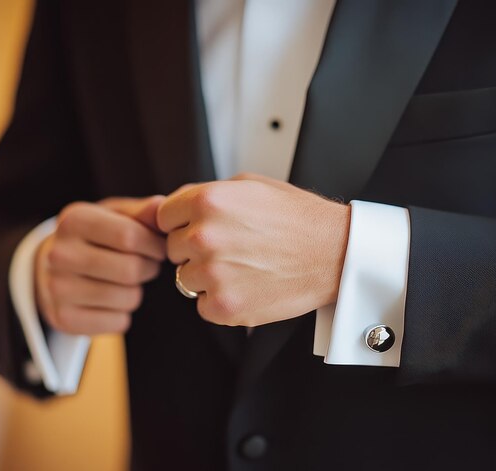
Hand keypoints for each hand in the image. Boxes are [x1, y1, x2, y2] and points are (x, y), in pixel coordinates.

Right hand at [35, 196, 165, 334]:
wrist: (51, 267)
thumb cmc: (96, 236)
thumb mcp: (115, 216)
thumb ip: (142, 212)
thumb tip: (163, 206)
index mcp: (74, 221)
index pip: (129, 236)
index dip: (154, 245)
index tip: (159, 247)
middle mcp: (59, 254)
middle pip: (131, 270)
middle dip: (149, 268)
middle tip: (146, 265)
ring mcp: (57, 289)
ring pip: (128, 298)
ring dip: (137, 292)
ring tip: (126, 282)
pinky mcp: (63, 318)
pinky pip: (118, 322)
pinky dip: (124, 315)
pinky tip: (110, 302)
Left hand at [157, 173, 349, 326]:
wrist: (332, 253)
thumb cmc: (296, 218)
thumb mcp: (249, 185)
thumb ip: (206, 192)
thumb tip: (175, 204)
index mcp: (207, 202)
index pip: (163, 218)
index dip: (181, 223)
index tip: (197, 229)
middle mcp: (204, 237)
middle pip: (173, 249)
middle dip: (194, 249)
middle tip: (229, 248)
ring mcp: (212, 274)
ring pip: (184, 279)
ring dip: (206, 276)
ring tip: (240, 267)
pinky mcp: (224, 306)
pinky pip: (201, 306)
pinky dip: (219, 301)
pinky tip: (245, 285)